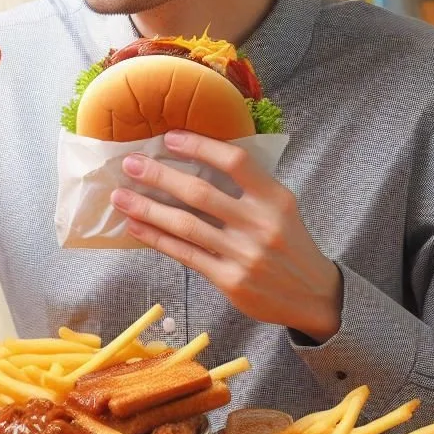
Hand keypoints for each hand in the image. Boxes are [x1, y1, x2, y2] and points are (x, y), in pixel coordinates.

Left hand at [110, 130, 341, 341]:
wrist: (314, 296)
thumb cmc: (289, 243)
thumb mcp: (280, 207)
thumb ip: (247, 187)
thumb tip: (194, 160)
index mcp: (275, 198)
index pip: (235, 161)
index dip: (199, 146)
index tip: (169, 138)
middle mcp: (260, 224)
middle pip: (200, 193)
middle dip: (160, 176)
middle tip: (130, 163)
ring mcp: (244, 254)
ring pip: (185, 226)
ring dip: (147, 208)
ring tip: (120, 196)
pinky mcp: (230, 280)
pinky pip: (185, 254)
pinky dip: (156, 239)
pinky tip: (136, 227)